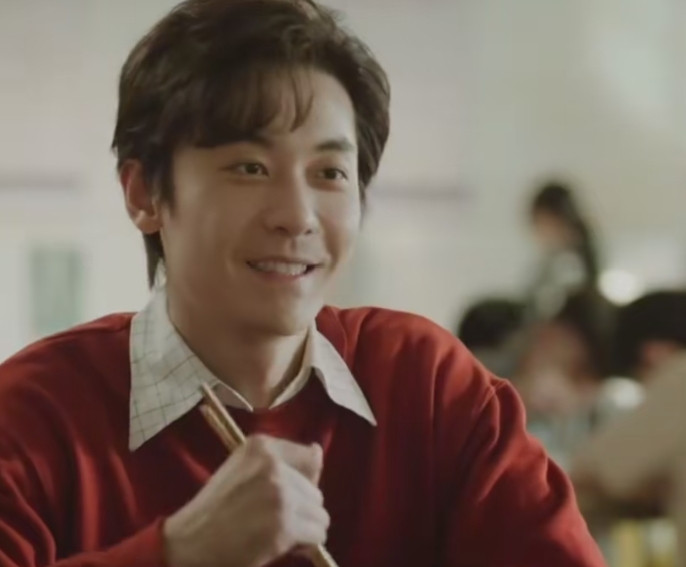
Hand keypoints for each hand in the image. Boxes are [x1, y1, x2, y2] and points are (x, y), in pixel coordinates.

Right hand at [163, 435, 328, 566]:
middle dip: (302, 509)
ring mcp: (280, 494)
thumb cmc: (216, 508)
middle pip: (315, 490)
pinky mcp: (284, 525)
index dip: (301, 482)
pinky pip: (317, 534)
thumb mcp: (242, 469)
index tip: (281, 496)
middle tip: (275, 522)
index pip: (311, 457)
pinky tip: (282, 545)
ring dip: (305, 528)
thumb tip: (319, 452)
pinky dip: (306, 545)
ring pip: (320, 513)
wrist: (189, 542)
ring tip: (278, 534)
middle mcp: (273, 465)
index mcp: (261, 446)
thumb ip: (279, 461)